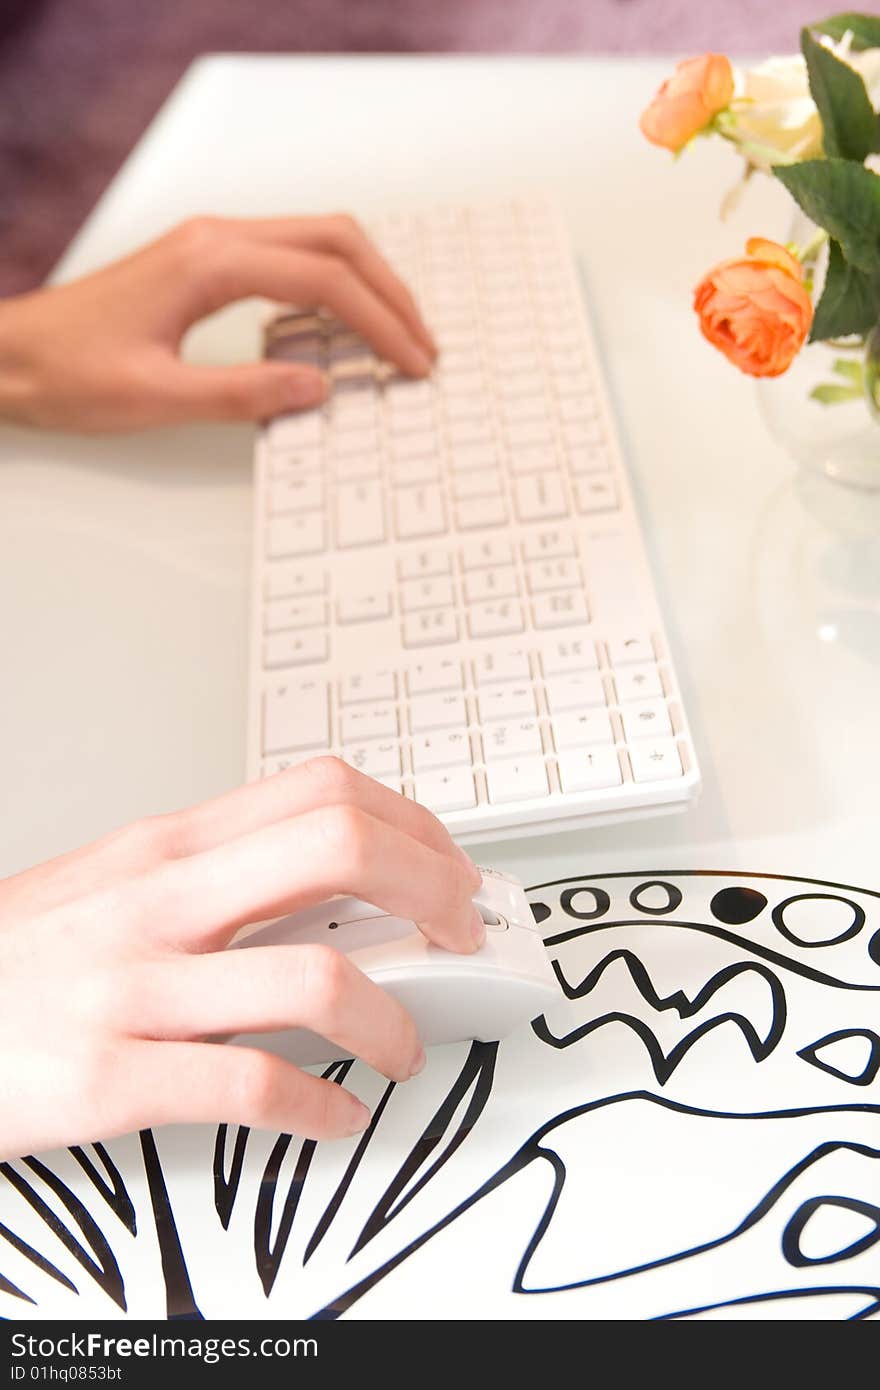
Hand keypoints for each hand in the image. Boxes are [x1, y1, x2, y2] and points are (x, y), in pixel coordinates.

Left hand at [0, 214, 436, 431]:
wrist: (11, 355)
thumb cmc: (67, 372)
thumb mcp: (156, 397)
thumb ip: (243, 393)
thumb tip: (318, 388)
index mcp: (210, 263)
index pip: (324, 279)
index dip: (379, 322)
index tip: (412, 362)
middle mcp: (216, 239)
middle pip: (335, 240)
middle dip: (390, 291)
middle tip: (423, 345)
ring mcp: (211, 245)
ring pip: (317, 240)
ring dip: (366, 283)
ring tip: (397, 337)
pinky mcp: (205, 263)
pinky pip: (290, 258)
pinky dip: (332, 285)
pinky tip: (342, 327)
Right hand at [0, 759, 483, 1157]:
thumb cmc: (20, 959)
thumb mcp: (119, 885)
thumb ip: (223, 877)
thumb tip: (339, 886)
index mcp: (168, 845)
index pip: (324, 791)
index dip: (416, 825)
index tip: (451, 869)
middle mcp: (159, 899)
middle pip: (341, 848)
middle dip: (435, 892)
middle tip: (461, 938)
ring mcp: (134, 987)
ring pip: (317, 979)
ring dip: (395, 1022)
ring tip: (404, 1049)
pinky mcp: (108, 1079)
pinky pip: (251, 1089)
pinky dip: (319, 1110)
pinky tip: (333, 1117)